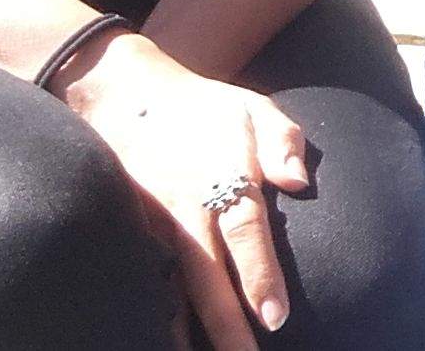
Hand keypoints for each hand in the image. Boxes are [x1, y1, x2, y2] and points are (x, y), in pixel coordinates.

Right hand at [56, 31, 313, 350]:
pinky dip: (155, 310)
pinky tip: (167, 336)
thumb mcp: (253, 107)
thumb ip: (282, 142)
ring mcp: (151, 223)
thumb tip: (298, 181)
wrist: (126, 96)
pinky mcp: (130, 229)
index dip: (258, 277)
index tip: (276, 319)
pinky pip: (145, 278)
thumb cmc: (203, 108)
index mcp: (222, 177)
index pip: (245, 234)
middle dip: (226, 325)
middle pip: (206, 277)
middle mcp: (184, 208)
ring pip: (170, 287)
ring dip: (184, 328)